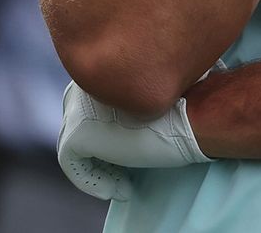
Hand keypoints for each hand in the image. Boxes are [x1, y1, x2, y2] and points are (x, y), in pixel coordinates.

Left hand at [57, 82, 210, 201]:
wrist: (189, 116)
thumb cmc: (180, 109)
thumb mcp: (147, 103)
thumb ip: (125, 109)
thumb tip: (117, 137)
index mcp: (100, 72)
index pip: (89, 108)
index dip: (104, 136)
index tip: (127, 158)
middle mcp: (83, 85)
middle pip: (78, 125)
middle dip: (98, 153)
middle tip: (122, 173)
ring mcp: (77, 109)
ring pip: (75, 146)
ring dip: (98, 170)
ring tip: (122, 185)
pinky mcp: (77, 133)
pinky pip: (72, 164)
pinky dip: (91, 181)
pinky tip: (116, 189)